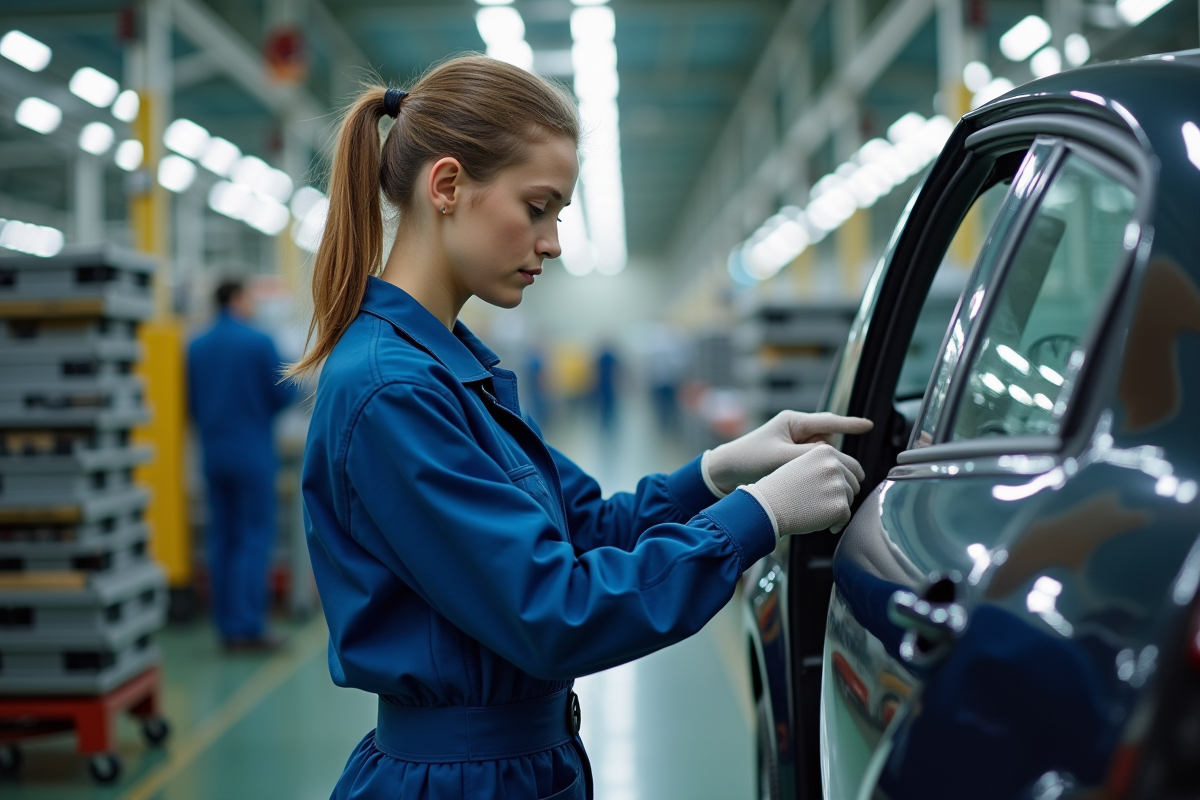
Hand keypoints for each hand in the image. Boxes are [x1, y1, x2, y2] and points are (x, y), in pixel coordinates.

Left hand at [703, 411, 872, 495]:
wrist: (725, 472)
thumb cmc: (748, 460)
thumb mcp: (780, 458)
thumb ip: (808, 458)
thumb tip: (832, 461)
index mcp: (794, 422)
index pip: (829, 421)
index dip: (851, 425)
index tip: (869, 426)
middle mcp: (797, 430)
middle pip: (828, 442)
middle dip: (828, 458)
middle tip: (817, 471)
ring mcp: (795, 444)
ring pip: (822, 455)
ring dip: (818, 467)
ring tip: (796, 474)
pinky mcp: (791, 458)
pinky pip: (811, 463)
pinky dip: (811, 472)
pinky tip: (802, 482)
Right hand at [743, 444, 865, 535]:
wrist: (767, 506)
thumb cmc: (780, 489)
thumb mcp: (802, 464)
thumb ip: (825, 464)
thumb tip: (850, 475)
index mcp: (825, 452)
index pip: (854, 466)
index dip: (850, 479)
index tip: (846, 488)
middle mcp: (834, 465)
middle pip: (853, 485)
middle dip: (842, 495)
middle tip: (821, 503)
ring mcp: (838, 485)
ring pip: (849, 501)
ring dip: (837, 509)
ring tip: (815, 510)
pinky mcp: (839, 506)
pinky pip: (846, 518)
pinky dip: (835, 524)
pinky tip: (819, 521)